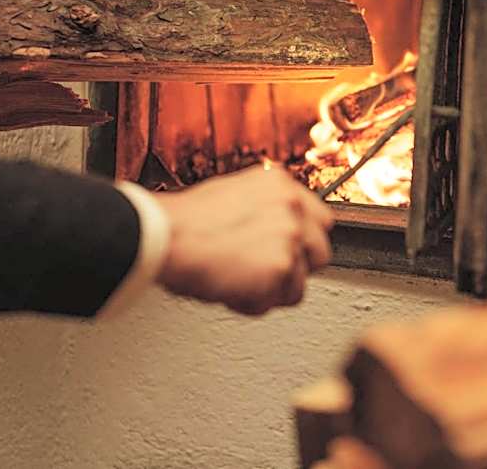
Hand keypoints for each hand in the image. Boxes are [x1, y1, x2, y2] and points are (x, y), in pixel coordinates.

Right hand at [153, 166, 334, 315]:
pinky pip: (279, 301)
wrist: (165, 236)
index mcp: (280, 184)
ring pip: (301, 283)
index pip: (319, 220)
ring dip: (271, 290)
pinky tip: (232, 289)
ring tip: (238, 280)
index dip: (301, 243)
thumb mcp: (231, 195)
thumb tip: (270, 229)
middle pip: (320, 252)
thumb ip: (262, 209)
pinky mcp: (282, 267)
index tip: (286, 253)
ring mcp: (290, 235)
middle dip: (295, 269)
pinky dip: (255, 303)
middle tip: (261, 273)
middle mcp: (292, 206)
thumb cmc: (185, 222)